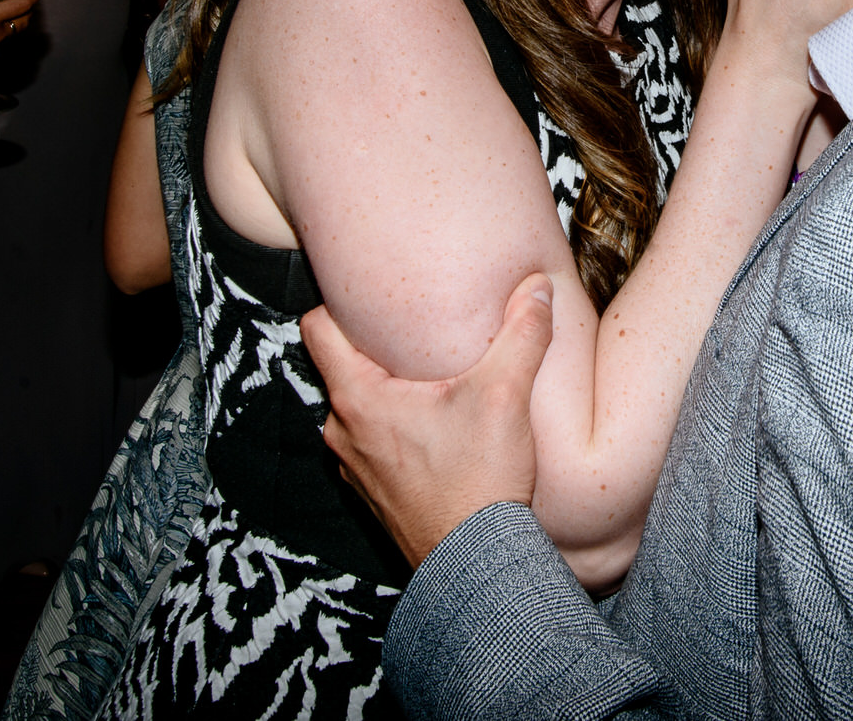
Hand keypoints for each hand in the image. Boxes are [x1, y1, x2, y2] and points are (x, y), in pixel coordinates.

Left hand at [302, 273, 554, 567]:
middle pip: (340, 366)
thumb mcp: (505, 396)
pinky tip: (433, 431)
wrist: (476, 565)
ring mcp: (353, 466)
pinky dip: (393, 431)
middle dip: (373, 347)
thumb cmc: (478, 482)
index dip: (337, 302)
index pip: (315, 329)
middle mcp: (342, 431)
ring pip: (357, 408)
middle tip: (413, 330)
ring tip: (427, 381)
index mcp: (357, 398)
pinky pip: (371, 444)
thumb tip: (537, 287)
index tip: (369, 293)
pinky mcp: (372, 493)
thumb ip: (522, 333)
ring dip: (384, 392)